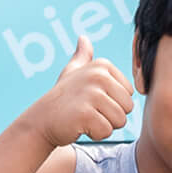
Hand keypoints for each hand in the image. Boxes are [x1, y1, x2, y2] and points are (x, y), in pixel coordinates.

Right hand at [15, 37, 133, 143]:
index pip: (129, 95)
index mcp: (103, 66)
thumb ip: (82, 57)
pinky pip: (106, 131)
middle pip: (127, 108)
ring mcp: (92, 94)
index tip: (93, 100)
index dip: (113, 103)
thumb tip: (83, 38)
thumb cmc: (62, 98)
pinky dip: (95, 134)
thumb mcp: (72, 72)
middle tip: (89, 111)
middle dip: (111, 116)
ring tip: (85, 118)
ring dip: (103, 126)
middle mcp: (99, 76)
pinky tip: (80, 126)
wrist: (41, 120)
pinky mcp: (85, 114)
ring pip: (120, 121)